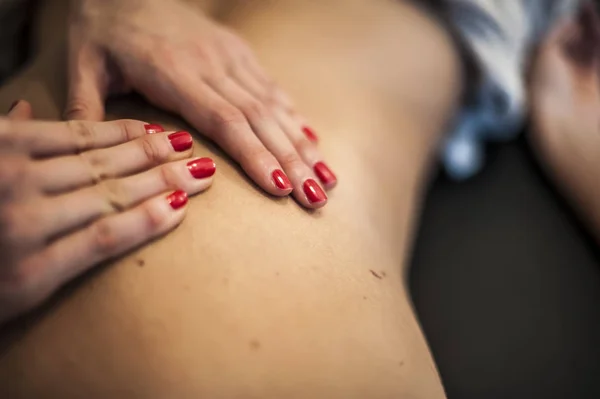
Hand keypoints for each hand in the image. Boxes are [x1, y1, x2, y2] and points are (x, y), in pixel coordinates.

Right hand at [0, 102, 214, 323]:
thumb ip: (1, 131)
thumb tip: (23, 105)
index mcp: (3, 148)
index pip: (81, 136)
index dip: (128, 134)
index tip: (163, 134)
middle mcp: (15, 180)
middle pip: (105, 163)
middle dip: (157, 156)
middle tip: (195, 150)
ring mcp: (24, 223)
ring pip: (111, 195)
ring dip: (163, 182)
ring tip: (200, 174)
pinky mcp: (30, 272)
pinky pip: (101, 238)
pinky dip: (145, 222)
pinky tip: (179, 209)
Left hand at [65, 0, 335, 208]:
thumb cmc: (103, 28)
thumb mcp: (83, 65)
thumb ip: (88, 108)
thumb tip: (94, 159)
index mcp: (174, 72)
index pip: (224, 120)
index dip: (255, 154)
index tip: (280, 187)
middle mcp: (212, 64)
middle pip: (260, 118)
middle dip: (292, 161)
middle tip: (316, 199)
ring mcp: (231, 56)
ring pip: (274, 106)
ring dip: (302, 146)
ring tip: (326, 180)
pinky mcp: (239, 52)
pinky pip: (272, 88)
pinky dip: (295, 118)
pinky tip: (313, 143)